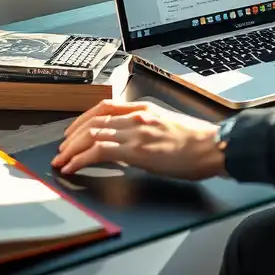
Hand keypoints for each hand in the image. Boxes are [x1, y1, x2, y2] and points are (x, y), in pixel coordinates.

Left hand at [51, 100, 226, 180]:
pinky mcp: (137, 150)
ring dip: (72, 149)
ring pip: (92, 134)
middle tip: (61, 150)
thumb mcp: (167, 126)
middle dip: (71, 137)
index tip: (72, 132)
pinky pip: (100, 151)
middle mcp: (137, 117)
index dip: (82, 120)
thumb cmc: (197, 141)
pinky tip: (73, 167)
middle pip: (92, 121)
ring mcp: (136, 132)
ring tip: (62, 161)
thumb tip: (129, 142)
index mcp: (144, 109)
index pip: (103, 107)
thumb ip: (146, 129)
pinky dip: (81, 159)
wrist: (213, 147)